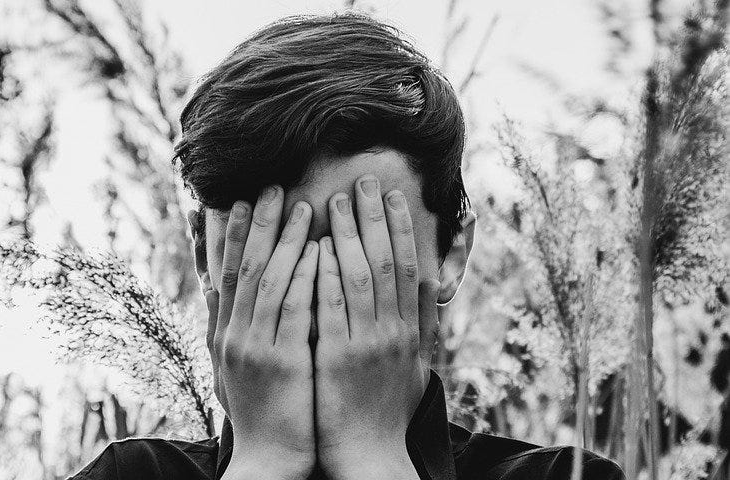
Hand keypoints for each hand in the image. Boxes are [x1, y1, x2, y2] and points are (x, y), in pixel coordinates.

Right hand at [206, 186, 317, 479]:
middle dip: (258, 225)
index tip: (242, 201)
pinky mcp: (282, 361)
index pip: (227, 274)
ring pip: (269, 281)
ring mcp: (256, 347)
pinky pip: (294, 309)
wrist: (267, 458)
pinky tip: (318, 249)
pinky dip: (305, 275)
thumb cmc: (261, 412)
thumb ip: (236, 329)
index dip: (233, 236)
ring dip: (285, 240)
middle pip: (246, 268)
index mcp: (226, 335)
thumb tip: (230, 294)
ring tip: (301, 205)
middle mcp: (235, 335)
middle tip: (271, 187)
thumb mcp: (236, 368)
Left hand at [314, 175, 439, 479]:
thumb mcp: (411, 370)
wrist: (370, 456)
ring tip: (335, 199)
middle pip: (386, 262)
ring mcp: (366, 343)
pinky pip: (331, 307)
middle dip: (375, 218)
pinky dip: (325, 273)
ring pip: (359, 276)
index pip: (408, 268)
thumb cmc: (385, 414)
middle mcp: (392, 331)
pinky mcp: (336, 357)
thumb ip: (412, 333)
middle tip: (363, 180)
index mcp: (408, 332)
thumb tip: (418, 302)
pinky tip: (316, 245)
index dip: (400, 229)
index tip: (392, 196)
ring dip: (349, 234)